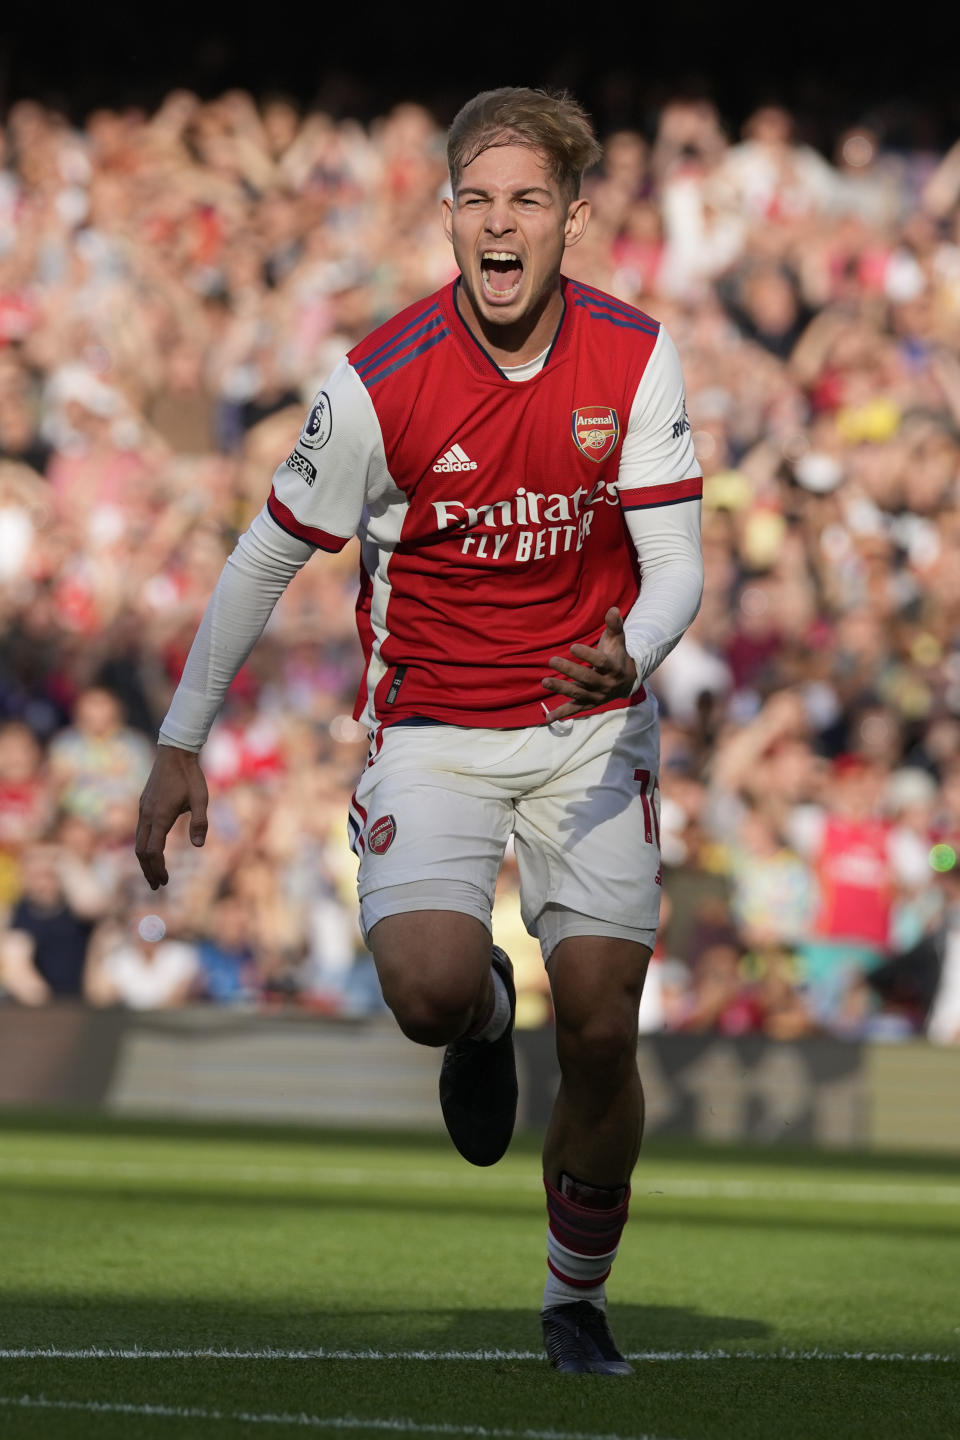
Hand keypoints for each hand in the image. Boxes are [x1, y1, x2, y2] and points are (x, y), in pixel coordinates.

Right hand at [135, 746, 208, 889]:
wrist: (175, 752)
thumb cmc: (191, 775)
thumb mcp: (201, 798)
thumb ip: (200, 822)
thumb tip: (199, 846)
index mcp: (160, 816)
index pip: (152, 851)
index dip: (157, 868)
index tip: (164, 881)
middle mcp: (147, 815)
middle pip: (141, 851)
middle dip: (148, 870)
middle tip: (157, 886)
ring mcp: (143, 810)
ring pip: (138, 841)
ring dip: (145, 860)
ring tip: (155, 874)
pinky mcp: (144, 805)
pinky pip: (140, 832)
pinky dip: (144, 847)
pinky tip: (154, 851)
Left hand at [541, 607, 637, 720]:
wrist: (626, 681)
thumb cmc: (617, 655)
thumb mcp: (617, 640)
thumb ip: (615, 625)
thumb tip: (613, 609)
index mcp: (613, 668)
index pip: (600, 662)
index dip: (587, 655)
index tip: (572, 647)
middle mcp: (606, 684)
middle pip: (587, 679)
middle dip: (570, 671)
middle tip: (552, 660)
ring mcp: (597, 696)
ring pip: (578, 694)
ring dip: (561, 689)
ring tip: (545, 681)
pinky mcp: (589, 704)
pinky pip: (575, 710)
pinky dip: (561, 714)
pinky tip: (547, 718)